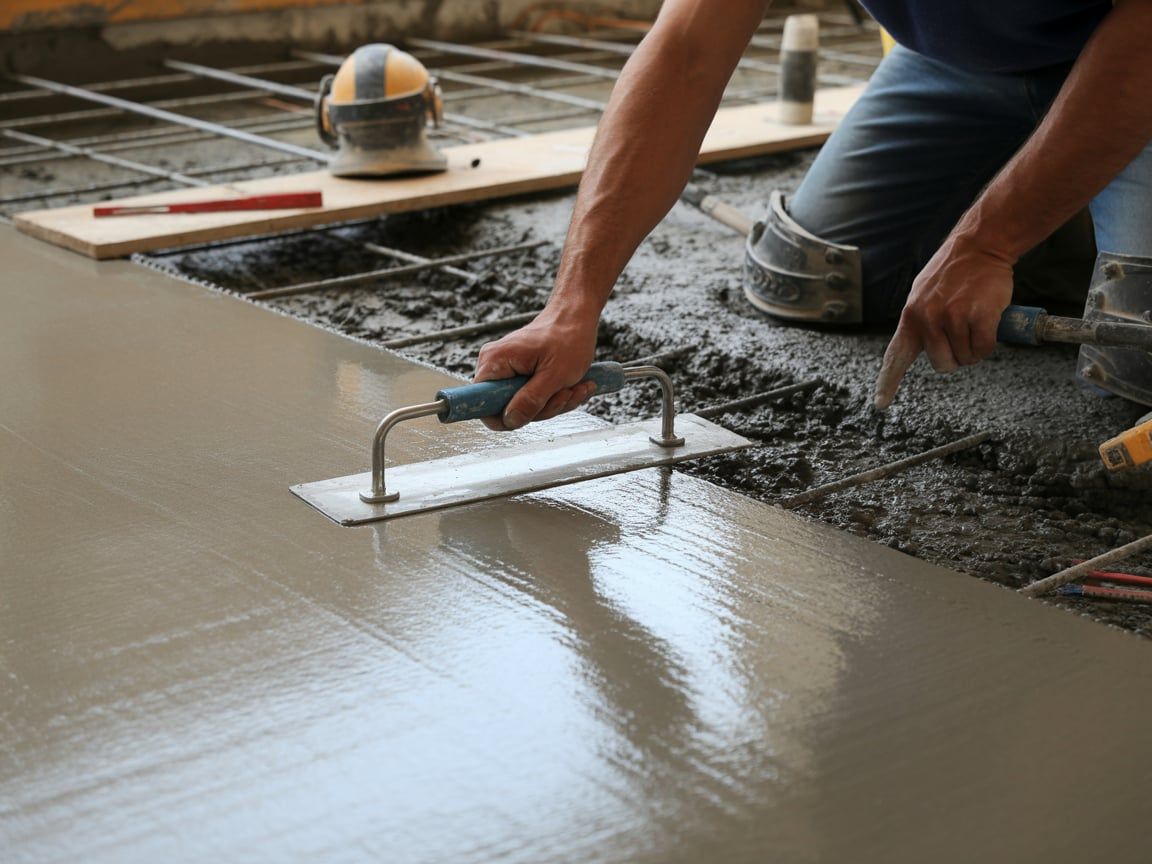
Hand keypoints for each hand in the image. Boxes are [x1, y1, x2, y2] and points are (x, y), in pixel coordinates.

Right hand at [473, 307, 598, 430]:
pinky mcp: (519, 374)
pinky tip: (572, 386)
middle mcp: (494, 365)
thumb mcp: (555, 375)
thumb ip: (531, 400)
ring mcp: (506, 371)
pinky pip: (532, 398)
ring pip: (524, 406)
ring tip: (573, 386)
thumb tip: (510, 420)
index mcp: (495, 361)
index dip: (503, 417)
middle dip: (542, 408)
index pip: (480, 402)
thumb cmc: (569, 338)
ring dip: (553, 402)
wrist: (577, 317)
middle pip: (507, 409)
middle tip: (565, 393)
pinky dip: (554, 396)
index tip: (531, 413)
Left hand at [874, 234, 1013, 410]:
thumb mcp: (924, 293)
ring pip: (965, 358)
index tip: (881, 405)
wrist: (980, 245)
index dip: (888, 382)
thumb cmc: (955, 272)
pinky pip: (983, 349)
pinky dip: (989, 343)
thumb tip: (928, 346)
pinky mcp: (976, 316)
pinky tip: (989, 323)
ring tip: (975, 320)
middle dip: (956, 357)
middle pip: (942, 364)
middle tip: (964, 334)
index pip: (896, 356)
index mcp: (910, 316)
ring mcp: (951, 318)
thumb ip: (922, 319)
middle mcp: (926, 319)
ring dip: (974, 348)